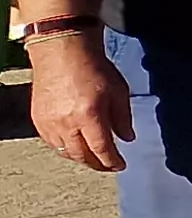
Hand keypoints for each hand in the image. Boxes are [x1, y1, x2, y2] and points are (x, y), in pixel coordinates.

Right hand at [25, 32, 131, 172]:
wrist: (62, 51)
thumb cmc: (93, 68)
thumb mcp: (119, 91)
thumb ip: (123, 118)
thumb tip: (127, 138)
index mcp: (89, 116)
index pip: (101, 149)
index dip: (112, 162)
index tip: (121, 165)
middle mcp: (66, 123)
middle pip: (81, 156)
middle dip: (96, 164)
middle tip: (107, 165)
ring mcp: (49, 122)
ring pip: (65, 151)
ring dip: (80, 158)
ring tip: (93, 158)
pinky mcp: (38, 119)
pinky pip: (52, 142)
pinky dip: (65, 148)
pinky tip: (75, 146)